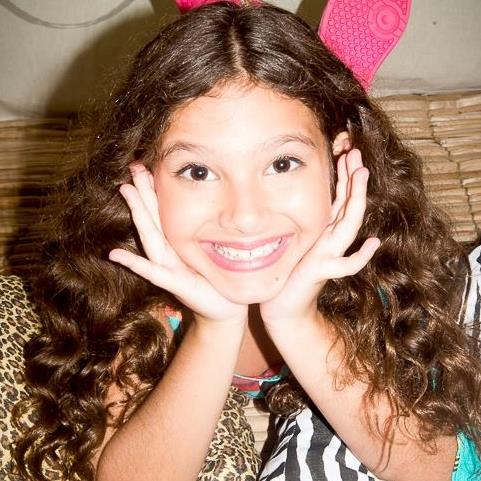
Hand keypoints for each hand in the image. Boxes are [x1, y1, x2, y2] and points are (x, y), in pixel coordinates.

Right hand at [109, 164, 247, 324]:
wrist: (225, 309)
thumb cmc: (216, 279)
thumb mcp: (207, 253)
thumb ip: (198, 236)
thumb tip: (204, 209)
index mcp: (177, 244)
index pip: (162, 213)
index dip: (154, 192)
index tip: (147, 166)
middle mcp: (170, 253)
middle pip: (153, 219)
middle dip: (143, 193)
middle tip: (133, 167)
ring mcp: (169, 268)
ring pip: (151, 236)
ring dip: (138, 214)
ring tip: (126, 190)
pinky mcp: (174, 285)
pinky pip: (153, 272)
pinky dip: (134, 264)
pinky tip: (115, 254)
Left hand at [260, 149, 379, 327]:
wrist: (283, 305)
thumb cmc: (288, 270)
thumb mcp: (298, 238)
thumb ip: (309, 221)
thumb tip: (315, 198)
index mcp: (325, 229)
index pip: (340, 197)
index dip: (344, 173)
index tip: (345, 146)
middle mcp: (331, 240)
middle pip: (348, 205)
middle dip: (353, 178)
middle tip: (355, 151)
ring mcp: (329, 255)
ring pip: (348, 226)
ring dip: (356, 201)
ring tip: (361, 175)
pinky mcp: (321, 271)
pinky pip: (345, 265)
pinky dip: (360, 256)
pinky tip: (373, 243)